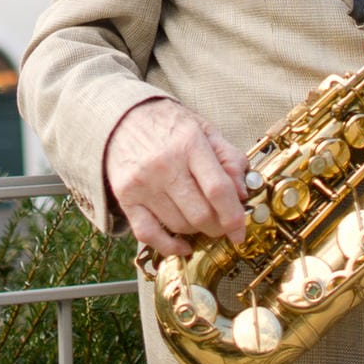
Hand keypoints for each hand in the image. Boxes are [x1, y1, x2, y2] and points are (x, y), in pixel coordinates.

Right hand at [105, 99, 247, 256]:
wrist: (121, 117)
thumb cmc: (168, 124)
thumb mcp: (204, 130)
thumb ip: (228, 158)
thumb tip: (242, 193)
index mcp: (189, 144)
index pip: (218, 189)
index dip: (234, 216)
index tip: (240, 232)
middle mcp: (164, 165)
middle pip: (200, 213)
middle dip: (218, 226)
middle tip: (222, 224)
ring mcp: (142, 183)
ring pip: (179, 225)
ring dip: (196, 231)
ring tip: (201, 221)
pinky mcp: (125, 197)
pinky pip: (148, 234)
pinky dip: (169, 246)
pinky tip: (183, 245)